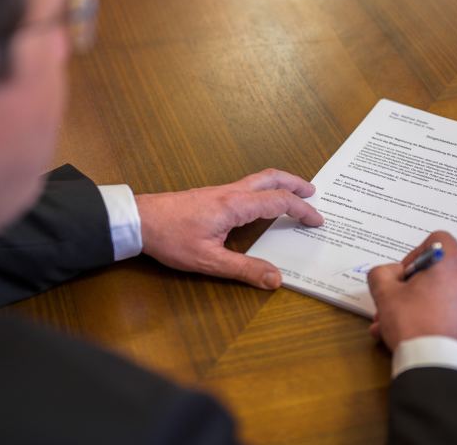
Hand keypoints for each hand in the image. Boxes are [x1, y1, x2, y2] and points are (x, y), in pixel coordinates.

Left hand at [135, 168, 323, 289]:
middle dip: (295, 183)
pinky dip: (263, 190)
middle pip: (271, 178)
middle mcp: (231, 192)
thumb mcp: (209, 261)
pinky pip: (246, 187)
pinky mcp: (211, 195)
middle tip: (313, 191)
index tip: (317, 220)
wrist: (139, 220)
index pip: (279, 201)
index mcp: (235, 205)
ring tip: (293, 194)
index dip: (302, 209)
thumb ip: (244, 270)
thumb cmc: (170, 238)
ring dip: (279, 185)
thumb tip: (275, 278)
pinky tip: (261, 204)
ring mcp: (220, 191)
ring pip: (258, 180)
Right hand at [367, 231, 456, 352]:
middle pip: (439, 268)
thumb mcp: (385, 293)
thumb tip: (389, 274)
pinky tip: (411, 333)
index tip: (403, 275)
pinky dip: (433, 315)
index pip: (437, 240)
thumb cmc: (415, 324)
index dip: (415, 254)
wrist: (438, 365)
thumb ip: (381, 273)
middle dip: (412, 285)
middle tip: (395, 301)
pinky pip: (452, 309)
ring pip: (443, 292)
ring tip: (394, 323)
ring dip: (418, 303)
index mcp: (453, 262)